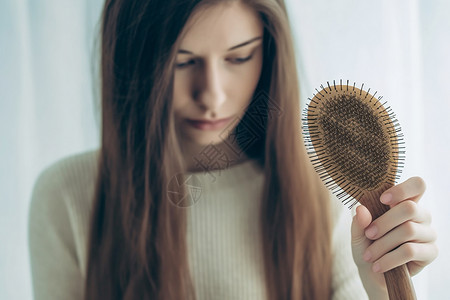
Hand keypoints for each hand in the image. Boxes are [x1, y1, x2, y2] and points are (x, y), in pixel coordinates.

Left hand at [350, 176, 437, 297]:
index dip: (402, 189)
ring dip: (383, 244)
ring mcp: (428, 233)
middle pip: (410, 208)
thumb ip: (360, 221)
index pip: (417, 184)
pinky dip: (389, 259)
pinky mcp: (431, 252)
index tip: (382, 199)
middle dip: (384, 222)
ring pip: (408, 230)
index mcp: (405, 202)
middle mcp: (421, 215)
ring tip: (369, 255)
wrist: (372, 273)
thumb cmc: (367, 246)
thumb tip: (361, 209)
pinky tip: (377, 266)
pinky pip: (410, 251)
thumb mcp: (358, 233)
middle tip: (368, 234)